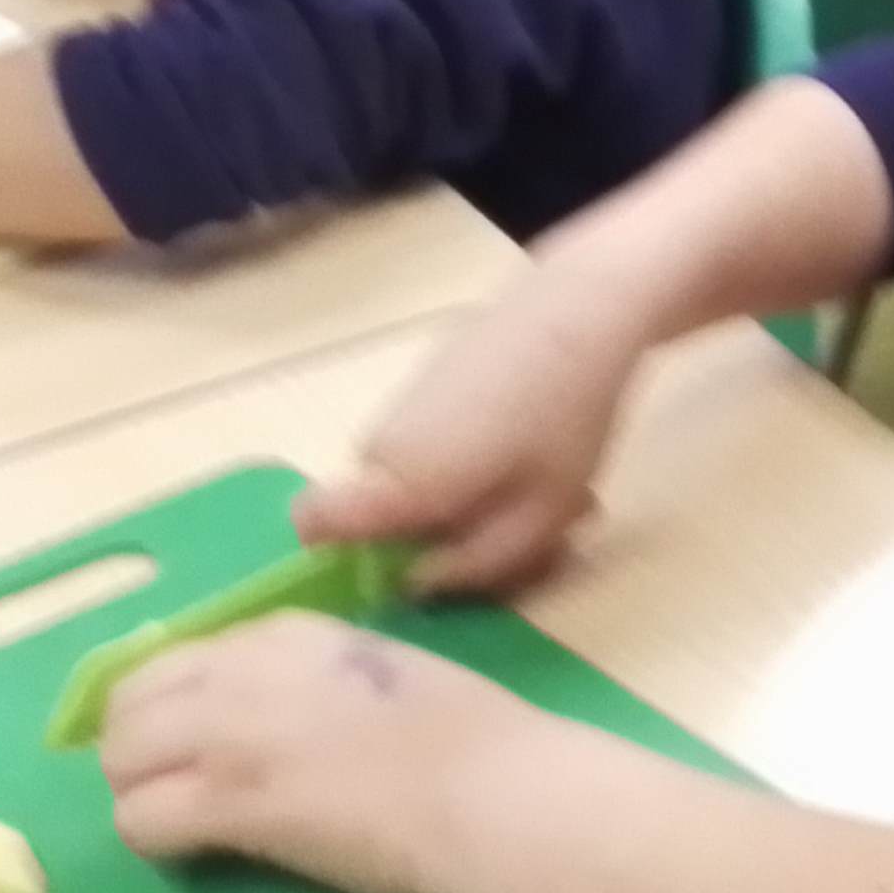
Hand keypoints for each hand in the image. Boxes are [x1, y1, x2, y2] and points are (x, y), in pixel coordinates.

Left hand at [100, 612, 541, 892]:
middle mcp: (248, 668)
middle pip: (134, 700)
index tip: (207, 732)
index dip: (185, 701)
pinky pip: (139, 821)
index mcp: (293, 632)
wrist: (489, 787)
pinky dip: (156, 836)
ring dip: (143, 788)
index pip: (187, 655)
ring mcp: (232, 733)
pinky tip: (199, 844)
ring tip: (186, 813)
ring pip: (122, 757)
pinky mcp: (230, 802)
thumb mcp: (386, 666)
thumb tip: (285, 701)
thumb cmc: (467, 731)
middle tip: (179, 778)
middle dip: (143, 742)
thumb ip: (321, 672)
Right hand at [295, 265, 647, 594]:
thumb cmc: (564, 419)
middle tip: (531, 531)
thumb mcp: (541, 515)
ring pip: (419, 483)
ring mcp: (403, 409)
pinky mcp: (428, 385)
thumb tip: (417, 585)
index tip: (406, 565)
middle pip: (386, 517)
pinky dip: (481, 462)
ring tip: (554, 488)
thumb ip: (476, 566)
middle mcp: (382, 444)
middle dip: (448, 536)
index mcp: (398, 482)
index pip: (313, 524)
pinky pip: (437, 448)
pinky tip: (543, 451)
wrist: (580, 307)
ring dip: (477, 499)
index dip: (337, 555)